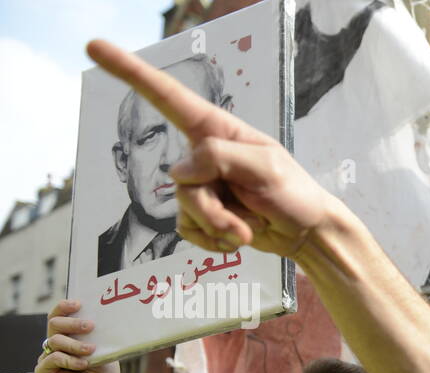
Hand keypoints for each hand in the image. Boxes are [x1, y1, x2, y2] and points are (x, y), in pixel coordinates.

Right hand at [36, 300, 119, 372]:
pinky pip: (53, 358)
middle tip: (90, 326)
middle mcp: (54, 345)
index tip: (78, 303)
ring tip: (91, 350)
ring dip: (75, 344)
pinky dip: (69, 360)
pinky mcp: (43, 371)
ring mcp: (47, 357)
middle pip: (54, 324)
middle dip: (72, 322)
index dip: (64, 307)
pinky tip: (83, 364)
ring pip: (55, 341)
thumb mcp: (104, 349)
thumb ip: (98, 335)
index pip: (58, 316)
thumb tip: (104, 316)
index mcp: (67, 336)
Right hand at [85, 40, 338, 258]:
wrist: (307, 233)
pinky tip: (239, 239)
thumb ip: (219, 159)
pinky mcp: (202, 213)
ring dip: (219, 227)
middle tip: (249, 221)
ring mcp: (202, 185)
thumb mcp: (266, 168)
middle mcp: (203, 155)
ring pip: (184, 210)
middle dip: (213, 211)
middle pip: (181, 183)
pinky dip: (214, 241)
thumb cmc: (295, 194)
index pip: (166, 97)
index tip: (94, 48)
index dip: (129, 72)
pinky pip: (188, 231)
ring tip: (249, 228)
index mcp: (217, 130)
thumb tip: (178, 171)